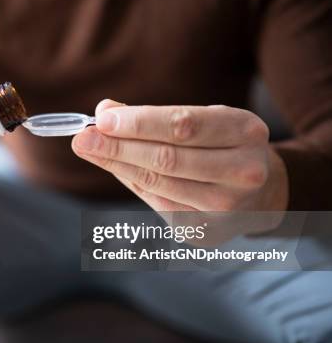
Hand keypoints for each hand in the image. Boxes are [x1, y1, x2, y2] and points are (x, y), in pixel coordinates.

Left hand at [72, 100, 288, 240]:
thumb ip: (155, 117)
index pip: (182, 126)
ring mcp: (226, 208)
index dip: (139, 123)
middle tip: (81, 138)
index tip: (102, 118)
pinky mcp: (206, 232)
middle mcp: (242, 172)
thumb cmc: (223, 146)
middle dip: (118, 147)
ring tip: (88, 148)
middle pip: (167, 159)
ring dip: (117, 165)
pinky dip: (132, 182)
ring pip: (158, 184)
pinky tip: (115, 167)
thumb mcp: (203, 120)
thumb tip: (104, 110)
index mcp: (245, 132)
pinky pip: (157, 203)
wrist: (261, 193)